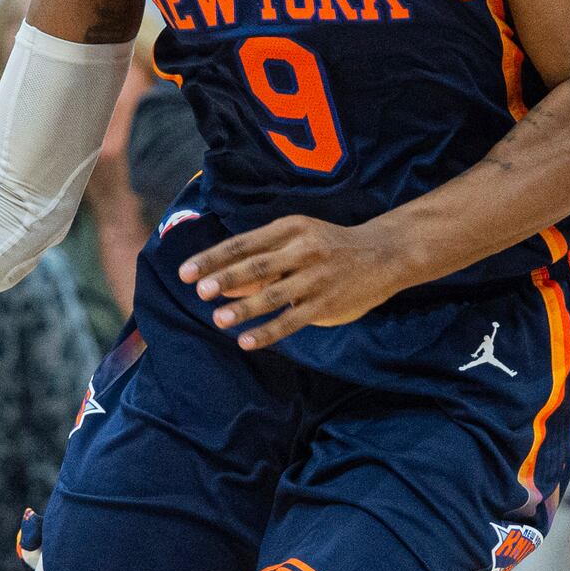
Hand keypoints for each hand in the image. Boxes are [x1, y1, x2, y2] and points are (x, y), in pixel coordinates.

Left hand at [180, 215, 413, 348]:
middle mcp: (303, 251)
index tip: (186, 271)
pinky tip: (247, 341)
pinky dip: (268, 331)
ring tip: (218, 320)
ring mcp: (315, 278)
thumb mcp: (298, 239)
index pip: (244, 244)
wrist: (383, 254)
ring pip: (273, 295)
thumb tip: (221, 283)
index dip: (213, 258)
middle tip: (199, 291)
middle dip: (226, 279)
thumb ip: (262, 258)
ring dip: (244, 309)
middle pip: (257, 266)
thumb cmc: (330, 246)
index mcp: (290, 229)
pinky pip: (292, 320)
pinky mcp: (326, 304)